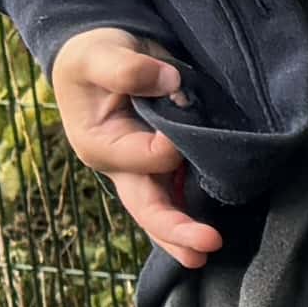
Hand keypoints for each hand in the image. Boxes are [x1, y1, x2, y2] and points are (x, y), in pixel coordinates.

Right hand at [49, 28, 221, 269]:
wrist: (103, 54)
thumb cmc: (97, 54)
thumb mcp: (100, 52)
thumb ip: (127, 68)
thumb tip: (168, 81)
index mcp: (99, 144)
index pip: (148, 155)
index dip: (173, 144)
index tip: (184, 113)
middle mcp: (120, 166)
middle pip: (147, 205)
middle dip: (176, 227)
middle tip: (208, 244)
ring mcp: (141, 170)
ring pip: (161, 210)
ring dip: (182, 235)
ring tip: (206, 254)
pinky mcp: (162, 166)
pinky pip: (176, 196)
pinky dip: (191, 215)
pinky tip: (210, 236)